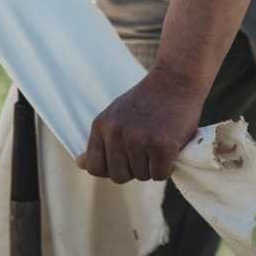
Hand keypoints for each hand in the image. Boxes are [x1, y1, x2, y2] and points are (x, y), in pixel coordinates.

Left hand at [75, 67, 203, 182]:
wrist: (175, 79)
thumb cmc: (147, 99)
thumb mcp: (116, 114)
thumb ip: (100, 140)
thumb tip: (79, 164)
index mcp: (101, 125)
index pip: (95, 168)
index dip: (112, 167)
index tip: (126, 155)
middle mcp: (116, 132)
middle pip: (119, 177)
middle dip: (134, 168)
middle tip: (147, 146)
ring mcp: (138, 139)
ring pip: (141, 176)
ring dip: (152, 165)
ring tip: (159, 140)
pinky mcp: (161, 145)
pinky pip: (160, 175)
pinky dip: (167, 166)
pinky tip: (170, 146)